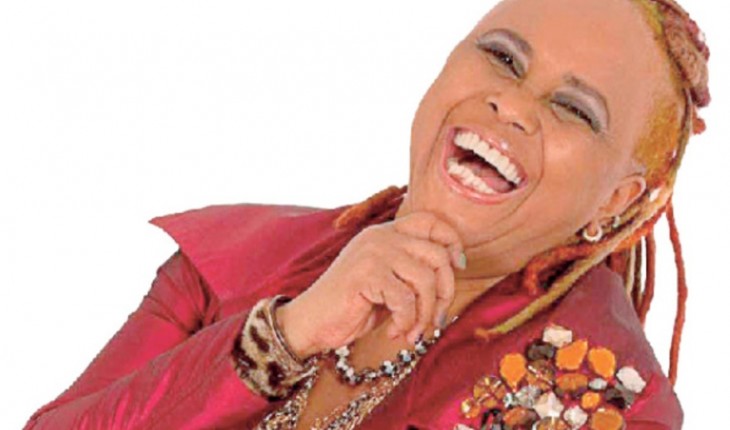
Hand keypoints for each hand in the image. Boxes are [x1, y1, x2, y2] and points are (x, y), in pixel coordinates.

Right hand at [276, 211, 465, 359]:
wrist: (311, 323)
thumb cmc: (352, 307)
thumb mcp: (388, 283)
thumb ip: (413, 272)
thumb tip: (454, 272)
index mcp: (385, 233)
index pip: (430, 221)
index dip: (452, 242)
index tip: (457, 267)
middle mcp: (380, 237)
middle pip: (437, 255)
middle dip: (445, 292)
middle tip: (436, 319)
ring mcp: (372, 253)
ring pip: (425, 280)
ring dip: (425, 314)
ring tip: (413, 332)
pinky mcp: (366, 275)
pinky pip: (406, 300)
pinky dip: (406, 322)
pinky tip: (394, 332)